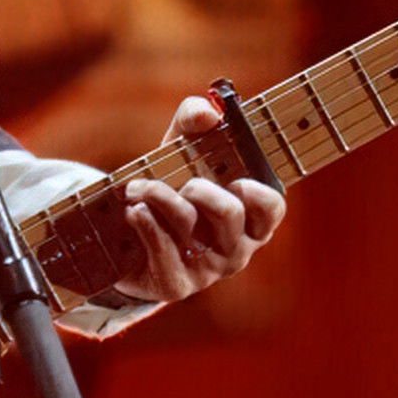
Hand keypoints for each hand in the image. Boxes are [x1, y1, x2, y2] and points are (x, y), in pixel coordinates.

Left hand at [110, 95, 286, 302]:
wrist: (125, 240)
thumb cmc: (168, 189)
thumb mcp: (180, 151)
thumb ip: (194, 121)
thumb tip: (207, 113)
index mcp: (249, 220)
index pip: (272, 209)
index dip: (258, 192)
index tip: (236, 179)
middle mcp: (234, 249)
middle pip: (229, 213)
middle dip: (198, 188)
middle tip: (181, 182)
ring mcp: (206, 271)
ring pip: (187, 224)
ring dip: (158, 194)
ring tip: (137, 187)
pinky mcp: (175, 284)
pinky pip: (161, 247)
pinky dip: (143, 220)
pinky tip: (133, 210)